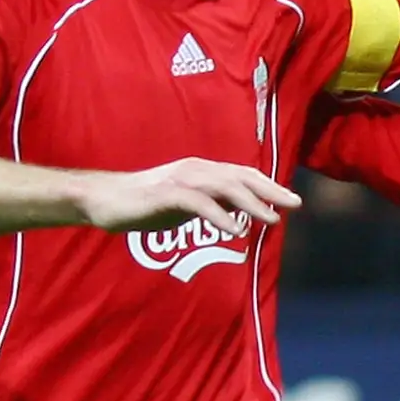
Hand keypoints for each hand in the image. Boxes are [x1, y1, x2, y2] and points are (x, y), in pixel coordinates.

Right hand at [78, 159, 301, 234]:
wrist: (105, 200)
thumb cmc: (146, 203)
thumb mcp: (186, 204)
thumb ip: (213, 205)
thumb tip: (241, 213)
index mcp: (201, 170)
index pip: (242, 174)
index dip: (268, 185)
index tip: (291, 200)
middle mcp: (195, 169)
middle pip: (240, 177)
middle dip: (270, 190)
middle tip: (294, 204)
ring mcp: (180, 180)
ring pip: (223, 187)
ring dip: (250, 203)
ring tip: (271, 220)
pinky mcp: (165, 194)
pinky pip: (198, 204)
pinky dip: (219, 216)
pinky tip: (235, 231)